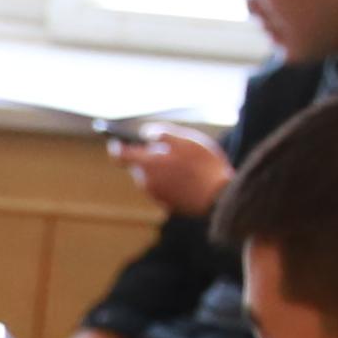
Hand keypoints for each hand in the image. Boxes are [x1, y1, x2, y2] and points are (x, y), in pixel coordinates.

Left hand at [105, 125, 234, 221]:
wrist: (220, 197)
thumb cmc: (203, 166)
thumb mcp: (185, 140)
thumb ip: (162, 134)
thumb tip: (146, 133)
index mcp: (146, 164)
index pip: (119, 155)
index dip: (117, 145)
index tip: (117, 139)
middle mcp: (145, 182)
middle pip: (139, 165)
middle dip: (150, 156)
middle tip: (170, 147)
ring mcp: (155, 195)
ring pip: (152, 176)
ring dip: (162, 168)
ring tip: (184, 162)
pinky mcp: (166, 204)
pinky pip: (163, 187)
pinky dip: (170, 180)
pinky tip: (189, 177)